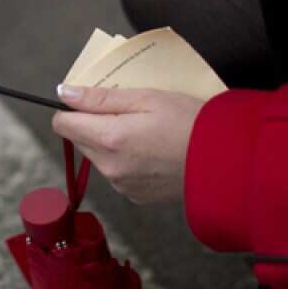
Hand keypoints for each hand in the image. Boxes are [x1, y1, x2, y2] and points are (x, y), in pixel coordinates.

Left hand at [51, 85, 202, 204]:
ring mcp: (121, 185)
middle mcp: (109, 167)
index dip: (73, 108)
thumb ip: (101, 97)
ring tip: (144, 130)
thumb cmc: (190, 121)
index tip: (93, 100)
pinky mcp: (135, 196)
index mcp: (109, 139)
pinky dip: (125, 159)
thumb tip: (64, 93)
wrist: (224, 162)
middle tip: (127, 111)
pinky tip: (152, 150)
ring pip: (98, 156)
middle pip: (78, 140)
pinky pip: (116, 172)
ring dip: (109, 141)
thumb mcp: (147, 97)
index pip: (62, 123)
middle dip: (92, 123)